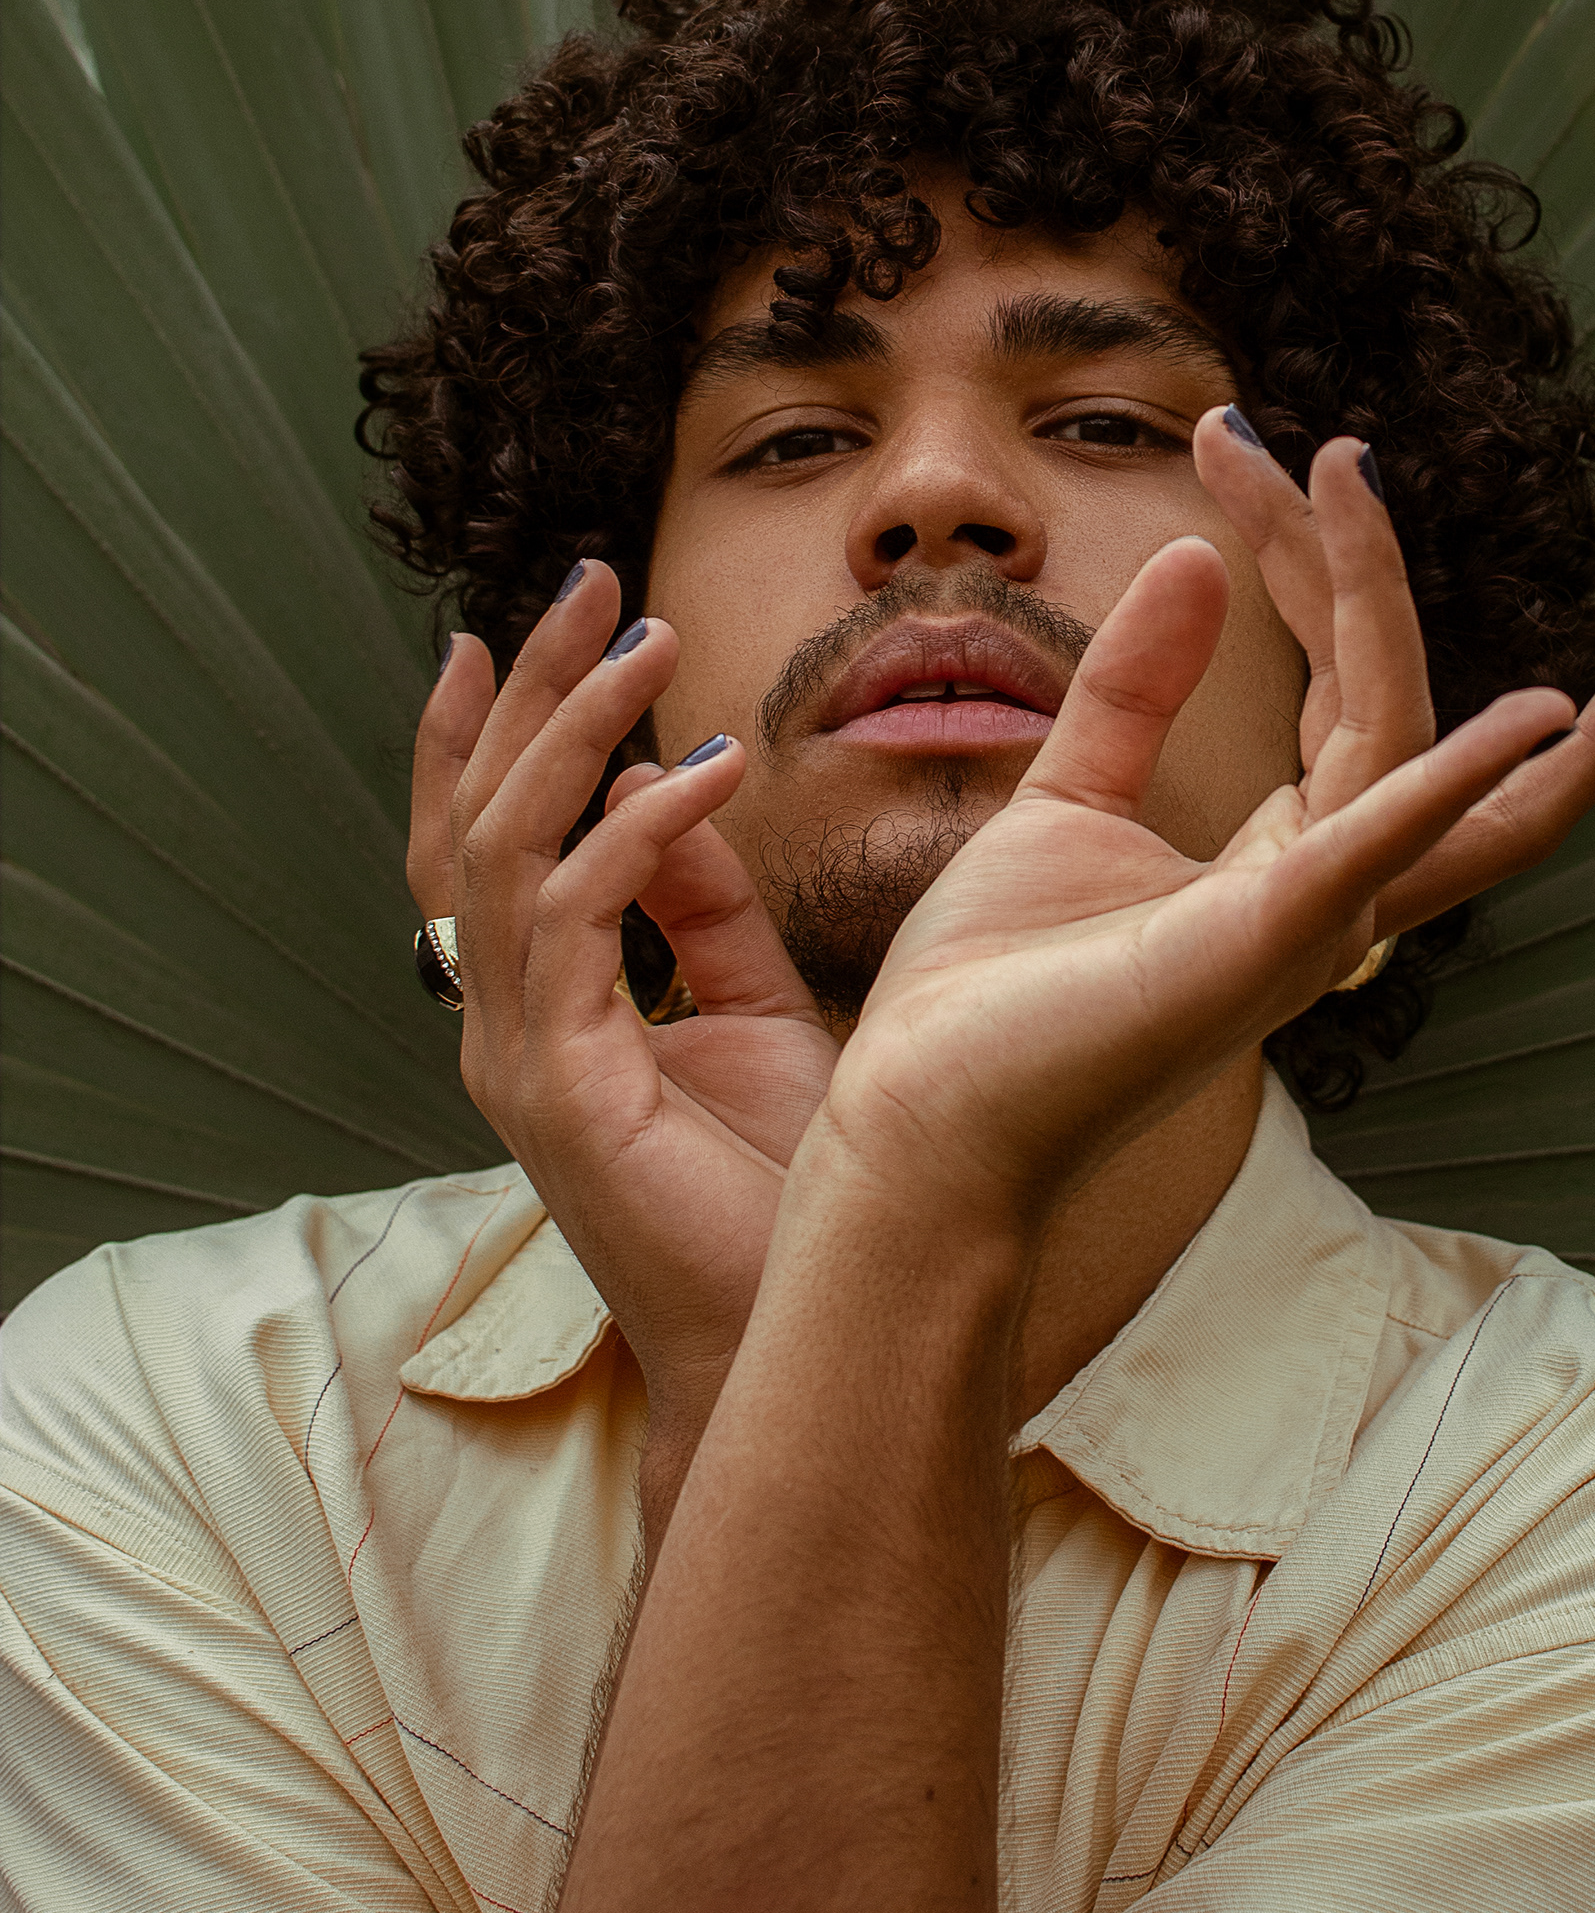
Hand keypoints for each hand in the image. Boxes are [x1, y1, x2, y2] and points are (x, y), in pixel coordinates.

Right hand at [407, 566, 837, 1431]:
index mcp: (544, 1002)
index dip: (485, 735)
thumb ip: (706, 907)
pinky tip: (706, 770)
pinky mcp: (560, 1084)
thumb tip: (677, 786)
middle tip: (584, 585)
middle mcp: (507, 1020)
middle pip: (476, 822)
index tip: (512, 632)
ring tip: (647, 644)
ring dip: (574, 734)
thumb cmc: (781, 1182)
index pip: (483, 842)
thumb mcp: (755, 1009)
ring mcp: (519, 1053)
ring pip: (505, 851)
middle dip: (525, 694)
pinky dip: (634, 833)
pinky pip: (575, 921)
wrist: (801, 1327)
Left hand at [813, 421, 1594, 1233]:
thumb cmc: (992, 992)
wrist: (924, 1112)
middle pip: (1401, 707)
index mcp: (1284, 860)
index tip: (1276, 450)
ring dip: (1404, 618)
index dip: (1323, 570)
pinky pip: (1387, 846)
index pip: (1347, 692)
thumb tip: (1191, 558)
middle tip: (1331, 446)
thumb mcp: (1068, 797)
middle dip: (1370, 572)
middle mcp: (1323, 894)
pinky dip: (1461, 779)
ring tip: (1367, 486)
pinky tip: (1541, 710)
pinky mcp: (1266, 946)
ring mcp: (1307, 925)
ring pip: (1419, 759)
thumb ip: (1133, 690)